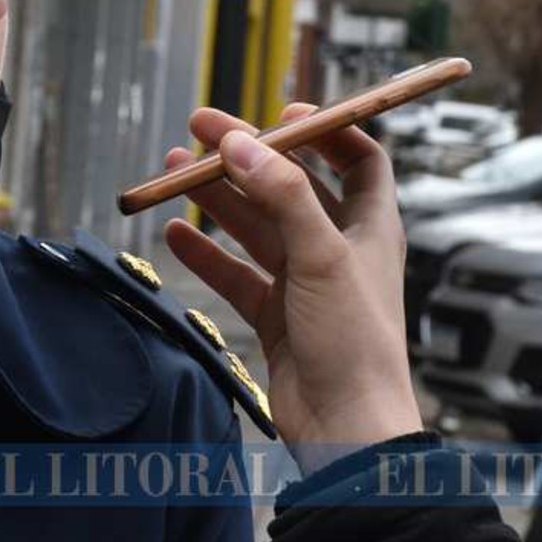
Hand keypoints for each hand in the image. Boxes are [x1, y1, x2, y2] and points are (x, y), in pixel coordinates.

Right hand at [162, 103, 421, 474]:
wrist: (345, 428)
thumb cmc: (354, 342)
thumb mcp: (322, 256)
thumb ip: (282, 195)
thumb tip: (240, 143)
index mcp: (369, 227)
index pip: (359, 159)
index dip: (327, 130)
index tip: (283, 112)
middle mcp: (337, 248)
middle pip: (289, 185)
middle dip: (246, 156)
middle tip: (199, 128)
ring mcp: (303, 282)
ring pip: (254, 226)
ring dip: (216, 198)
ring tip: (172, 172)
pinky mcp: (274, 315)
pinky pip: (234, 273)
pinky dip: (205, 253)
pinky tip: (174, 235)